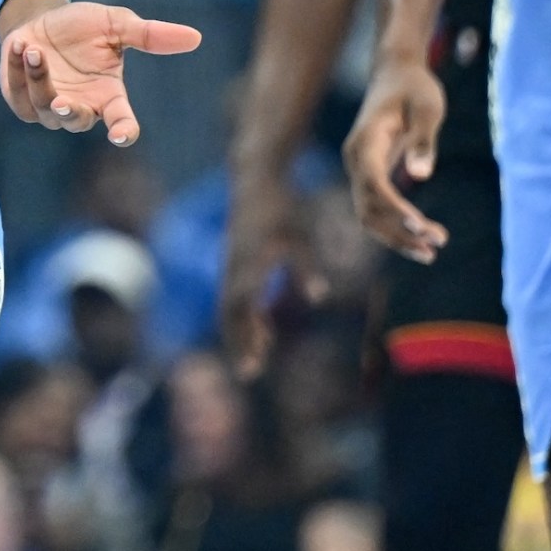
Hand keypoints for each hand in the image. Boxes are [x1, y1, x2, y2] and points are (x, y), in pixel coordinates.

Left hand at [0, 0, 202, 145]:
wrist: (41, 19)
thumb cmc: (82, 27)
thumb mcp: (116, 24)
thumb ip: (149, 35)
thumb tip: (195, 37)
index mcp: (108, 95)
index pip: (121, 120)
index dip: (123, 131)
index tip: (122, 135)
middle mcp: (81, 106)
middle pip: (77, 122)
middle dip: (70, 113)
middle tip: (63, 102)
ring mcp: (49, 107)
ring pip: (44, 106)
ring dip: (38, 78)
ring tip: (34, 49)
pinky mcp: (22, 100)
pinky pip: (19, 93)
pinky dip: (18, 69)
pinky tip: (21, 45)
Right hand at [219, 163, 318, 378]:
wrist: (255, 177)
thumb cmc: (280, 206)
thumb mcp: (297, 236)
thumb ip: (305, 268)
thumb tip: (319, 299)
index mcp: (248, 265)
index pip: (243, 311)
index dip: (246, 338)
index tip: (252, 365)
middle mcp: (234, 268)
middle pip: (231, 315)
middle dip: (240, 344)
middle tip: (250, 373)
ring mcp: (232, 265)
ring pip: (231, 308)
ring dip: (244, 331)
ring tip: (261, 355)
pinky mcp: (235, 261)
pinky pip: (236, 295)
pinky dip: (247, 315)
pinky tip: (264, 327)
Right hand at [343, 52, 448, 261]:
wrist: (395, 73)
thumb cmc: (414, 87)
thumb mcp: (427, 107)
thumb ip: (423, 140)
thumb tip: (420, 176)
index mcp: (366, 141)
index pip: (374, 184)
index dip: (394, 209)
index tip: (420, 226)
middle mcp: (356, 159)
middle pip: (369, 207)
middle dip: (400, 231)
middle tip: (436, 244)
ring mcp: (360, 169)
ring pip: (369, 215)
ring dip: (397, 236)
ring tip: (431, 252)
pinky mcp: (370, 175)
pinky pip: (375, 208)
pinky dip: (395, 227)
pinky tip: (420, 238)